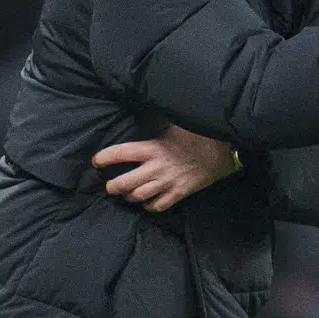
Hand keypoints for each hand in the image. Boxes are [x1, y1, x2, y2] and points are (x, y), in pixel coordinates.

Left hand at [92, 125, 239, 211]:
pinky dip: (149, 206)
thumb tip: (140, 111)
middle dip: (112, 186)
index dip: (104, 158)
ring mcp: (167, 183)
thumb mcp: (173, 125)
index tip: (97, 161)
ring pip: (138, 196)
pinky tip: (147, 202)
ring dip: (129, 196)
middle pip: (124, 183)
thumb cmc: (197, 135)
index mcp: (152, 148)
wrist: (222, 152)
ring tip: (127, 194)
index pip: (120, 153)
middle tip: (110, 185)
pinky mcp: (179, 193)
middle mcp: (156, 168)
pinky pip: (158, 206)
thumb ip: (154, 126)